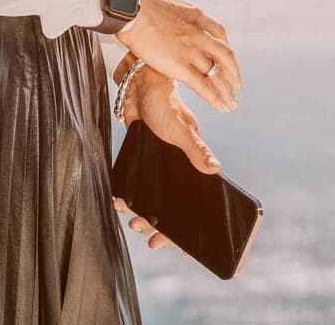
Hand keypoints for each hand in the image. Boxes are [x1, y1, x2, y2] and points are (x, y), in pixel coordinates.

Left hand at [111, 65, 221, 250]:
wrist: (138, 87)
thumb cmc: (165, 104)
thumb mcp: (181, 128)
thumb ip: (196, 148)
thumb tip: (214, 169)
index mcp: (193, 164)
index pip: (197, 202)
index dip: (192, 227)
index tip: (184, 246)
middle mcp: (178, 168)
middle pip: (174, 207)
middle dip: (162, 226)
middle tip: (148, 236)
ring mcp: (159, 166)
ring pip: (154, 200)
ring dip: (144, 214)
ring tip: (133, 221)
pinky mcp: (141, 160)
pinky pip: (136, 187)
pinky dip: (128, 197)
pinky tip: (120, 201)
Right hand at [115, 0, 242, 111]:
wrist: (130, 6)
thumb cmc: (136, 2)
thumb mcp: (164, 3)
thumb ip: (170, 15)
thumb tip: (160, 16)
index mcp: (197, 16)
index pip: (219, 32)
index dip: (224, 47)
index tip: (225, 58)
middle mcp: (200, 34)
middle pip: (225, 56)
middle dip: (233, 72)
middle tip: (236, 85)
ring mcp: (192, 50)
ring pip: (218, 74)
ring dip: (227, 89)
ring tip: (231, 102)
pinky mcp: (181, 66)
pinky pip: (204, 86)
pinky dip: (216, 98)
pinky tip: (222, 106)